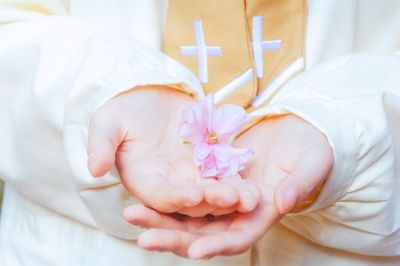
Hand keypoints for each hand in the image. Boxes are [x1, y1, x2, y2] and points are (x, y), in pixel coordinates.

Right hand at [87, 86, 259, 215]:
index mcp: (144, 179)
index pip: (159, 195)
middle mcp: (170, 183)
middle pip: (192, 198)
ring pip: (213, 189)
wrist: (148, 95)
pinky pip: (226, 171)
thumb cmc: (124, 109)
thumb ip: (101, 144)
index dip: (174, 197)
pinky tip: (256, 180)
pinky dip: (239, 176)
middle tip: (233, 198)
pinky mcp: (209, 160)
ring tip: (251, 196)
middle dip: (212, 199)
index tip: (192, 194)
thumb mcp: (108, 122)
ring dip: (232, 194)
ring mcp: (191, 173)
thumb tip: (93, 167)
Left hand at [124, 114, 332, 258]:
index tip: (194, 252)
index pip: (238, 237)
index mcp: (262, 214)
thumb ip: (299, 183)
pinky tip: (141, 194)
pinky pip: (185, 192)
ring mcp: (221, 198)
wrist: (296, 130)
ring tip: (131, 215)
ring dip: (160, 218)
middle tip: (143, 237)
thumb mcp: (311, 162)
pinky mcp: (210, 179)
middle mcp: (237, 212)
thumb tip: (283, 202)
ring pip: (187, 215)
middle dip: (174, 238)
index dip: (218, 246)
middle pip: (203, 233)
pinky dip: (164, 196)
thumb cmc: (310, 148)